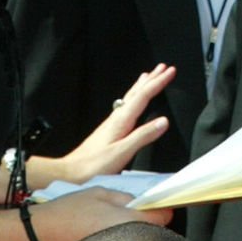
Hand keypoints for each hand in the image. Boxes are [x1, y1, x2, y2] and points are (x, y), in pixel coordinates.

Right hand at [29, 188, 172, 240]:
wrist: (41, 235)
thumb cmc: (67, 213)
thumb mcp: (100, 193)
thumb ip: (126, 197)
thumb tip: (142, 202)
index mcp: (130, 221)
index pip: (164, 217)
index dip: (160, 207)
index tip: (152, 203)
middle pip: (153, 232)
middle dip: (146, 221)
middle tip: (128, 211)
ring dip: (132, 233)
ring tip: (110, 224)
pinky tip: (102, 236)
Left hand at [55, 65, 177, 184]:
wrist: (71, 172)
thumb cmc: (94, 165)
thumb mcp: (122, 152)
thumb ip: (143, 136)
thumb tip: (163, 122)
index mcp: (121, 121)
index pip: (143, 96)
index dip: (158, 82)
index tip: (170, 71)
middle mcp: (115, 118)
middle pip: (136, 93)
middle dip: (151, 79)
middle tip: (163, 67)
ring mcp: (111, 124)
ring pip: (130, 98)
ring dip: (141, 86)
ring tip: (147, 77)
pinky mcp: (108, 131)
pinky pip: (125, 107)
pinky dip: (133, 99)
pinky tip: (131, 103)